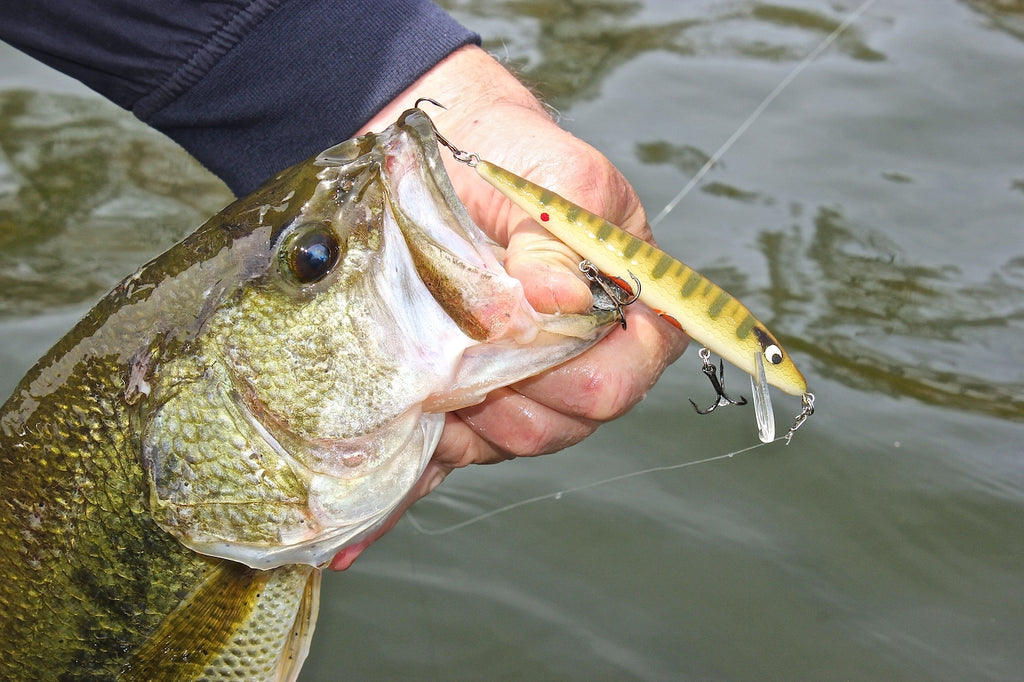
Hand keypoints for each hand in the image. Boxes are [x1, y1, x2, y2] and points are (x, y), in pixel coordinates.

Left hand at [330, 46, 685, 569]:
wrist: (438, 158)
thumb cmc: (508, 158)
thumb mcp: (546, 178)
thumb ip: (559, 237)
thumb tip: (561, 298)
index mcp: (624, 313)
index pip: (622, 379)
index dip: (575, 375)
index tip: (520, 343)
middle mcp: (580, 362)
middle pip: (561, 424)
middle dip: (503, 395)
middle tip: (451, 349)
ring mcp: (522, 390)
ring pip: (502, 446)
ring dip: (456, 418)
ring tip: (417, 368)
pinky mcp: (465, 404)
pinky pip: (444, 459)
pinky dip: (406, 477)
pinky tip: (363, 516)